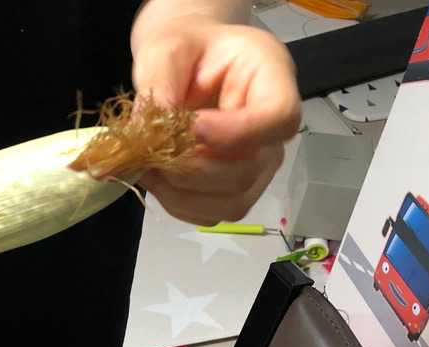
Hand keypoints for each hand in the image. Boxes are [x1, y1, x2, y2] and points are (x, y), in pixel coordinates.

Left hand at [131, 13, 300, 225]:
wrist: (185, 65)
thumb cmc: (184, 51)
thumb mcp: (167, 51)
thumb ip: (160, 84)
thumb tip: (152, 131)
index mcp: (271, 78)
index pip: (279, 118)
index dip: (238, 133)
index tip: (194, 127)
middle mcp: (273, 129)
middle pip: (250, 170)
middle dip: (194, 170)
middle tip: (154, 153)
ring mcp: (259, 164)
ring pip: (232, 201)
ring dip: (182, 194)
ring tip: (149, 167)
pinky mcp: (235, 189)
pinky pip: (212, 214)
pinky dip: (178, 204)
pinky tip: (157, 179)